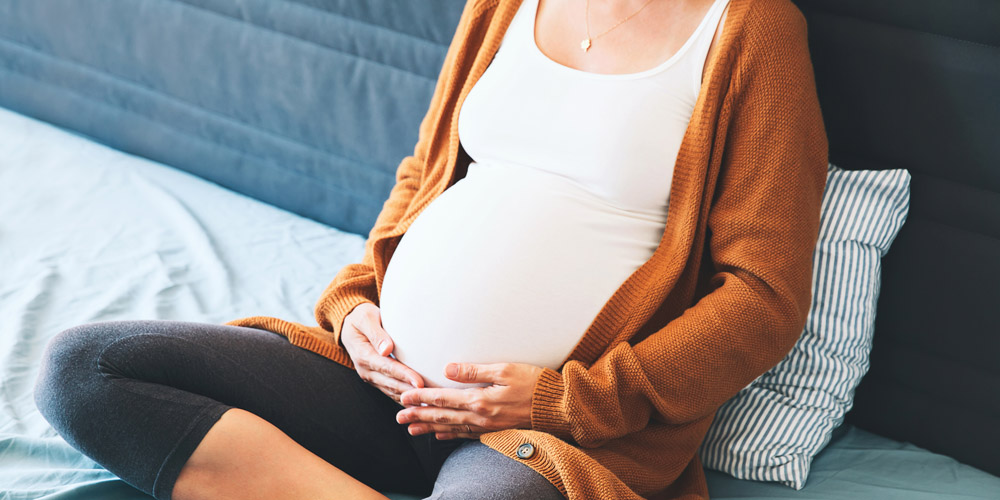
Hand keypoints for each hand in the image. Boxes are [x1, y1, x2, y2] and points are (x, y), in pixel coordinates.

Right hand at [341, 302, 424, 403]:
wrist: (350, 326)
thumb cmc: (361, 317)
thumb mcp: (365, 318)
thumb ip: (376, 333)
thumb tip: (386, 349)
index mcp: (363, 354)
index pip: (387, 367)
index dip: (404, 376)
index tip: (419, 383)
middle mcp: (366, 370)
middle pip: (391, 383)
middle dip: (411, 391)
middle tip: (430, 396)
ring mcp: (371, 376)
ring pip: (392, 391)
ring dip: (409, 397)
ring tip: (428, 401)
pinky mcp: (377, 379)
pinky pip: (391, 391)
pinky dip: (404, 397)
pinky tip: (418, 402)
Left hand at [395, 362, 544, 439]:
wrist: (558, 407)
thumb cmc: (535, 384)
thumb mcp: (505, 369)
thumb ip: (475, 370)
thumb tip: (448, 368)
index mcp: (480, 400)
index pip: (443, 398)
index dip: (422, 398)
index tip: (404, 397)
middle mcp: (480, 417)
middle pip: (443, 416)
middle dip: (419, 416)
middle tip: (398, 418)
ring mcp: (487, 426)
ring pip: (452, 428)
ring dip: (430, 428)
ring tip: (412, 430)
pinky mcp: (495, 430)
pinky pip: (466, 435)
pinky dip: (450, 436)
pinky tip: (440, 436)